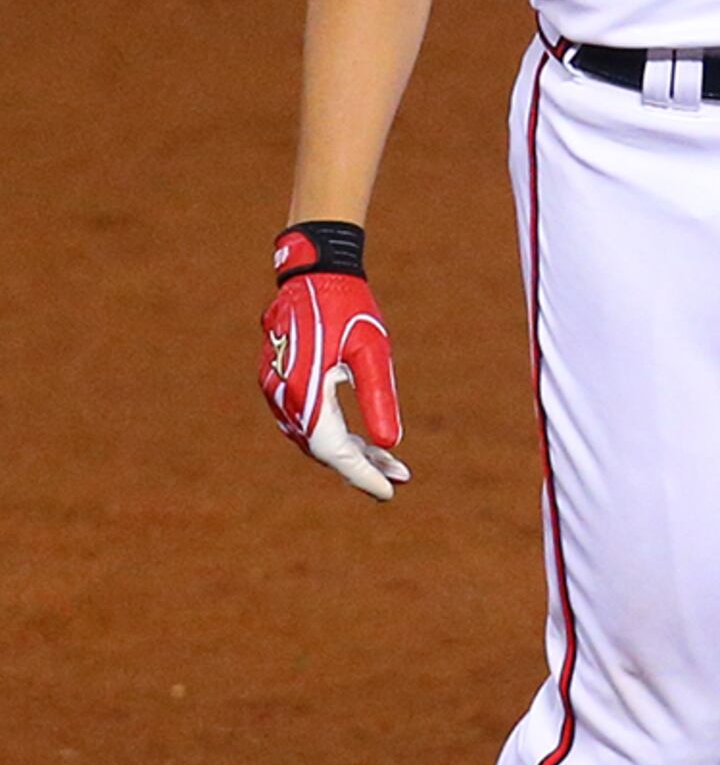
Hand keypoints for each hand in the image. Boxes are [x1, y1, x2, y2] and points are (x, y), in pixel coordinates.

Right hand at [258, 227, 407, 501]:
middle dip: (361, 465)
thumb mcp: (373, 350)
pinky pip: (306, 420)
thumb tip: (388, 444)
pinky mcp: (277, 382)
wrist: (314, 272)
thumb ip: (379, 396)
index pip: (334, 449)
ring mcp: (275, 389)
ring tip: (389, 461)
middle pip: (323, 447)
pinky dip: (334, 433)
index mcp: (305, 390)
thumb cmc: (349, 306)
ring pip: (314, 436)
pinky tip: (362, 440)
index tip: (389, 492)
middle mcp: (283, 396)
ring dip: (349, 451)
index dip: (362, 473)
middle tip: (399, 476)